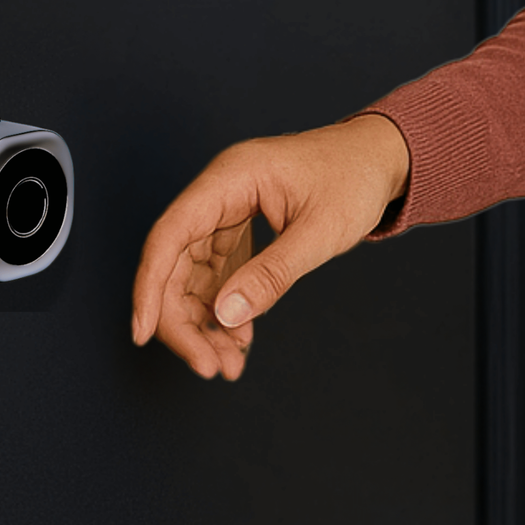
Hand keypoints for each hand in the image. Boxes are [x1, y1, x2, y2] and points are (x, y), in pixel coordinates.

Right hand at [130, 113, 411, 379]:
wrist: (381, 156)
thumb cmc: (356, 178)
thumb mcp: (321, 230)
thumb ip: (273, 273)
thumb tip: (224, 317)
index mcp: (232, 176)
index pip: (171, 234)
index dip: (149, 287)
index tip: (142, 335)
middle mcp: (222, 191)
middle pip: (177, 262)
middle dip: (185, 321)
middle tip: (208, 367)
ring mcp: (229, 208)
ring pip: (195, 274)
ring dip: (204, 323)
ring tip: (226, 366)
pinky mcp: (240, 225)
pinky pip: (219, 272)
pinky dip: (225, 307)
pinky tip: (239, 338)